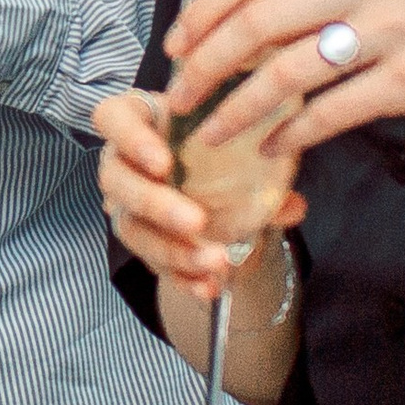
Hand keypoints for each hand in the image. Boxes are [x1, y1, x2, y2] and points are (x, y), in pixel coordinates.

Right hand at [93, 89, 307, 301]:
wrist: (223, 185)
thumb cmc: (222, 146)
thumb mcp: (243, 144)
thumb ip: (265, 169)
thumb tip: (292, 206)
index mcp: (140, 119)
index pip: (112, 118)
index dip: (131, 139)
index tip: (164, 164)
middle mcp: (121, 160)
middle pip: (116, 180)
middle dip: (155, 205)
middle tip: (197, 221)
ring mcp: (125, 203)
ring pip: (131, 228)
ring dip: (172, 249)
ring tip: (217, 262)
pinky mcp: (140, 240)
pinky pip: (150, 262)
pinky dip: (181, 278)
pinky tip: (208, 286)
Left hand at [165, 0, 404, 156]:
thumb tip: (262, 18)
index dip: (203, 8)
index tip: (175, 43)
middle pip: (254, 20)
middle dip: (202, 63)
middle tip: (175, 98)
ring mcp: (389, 28)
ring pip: (282, 70)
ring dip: (234, 109)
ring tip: (208, 136)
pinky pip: (330, 111)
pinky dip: (291, 134)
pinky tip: (271, 150)